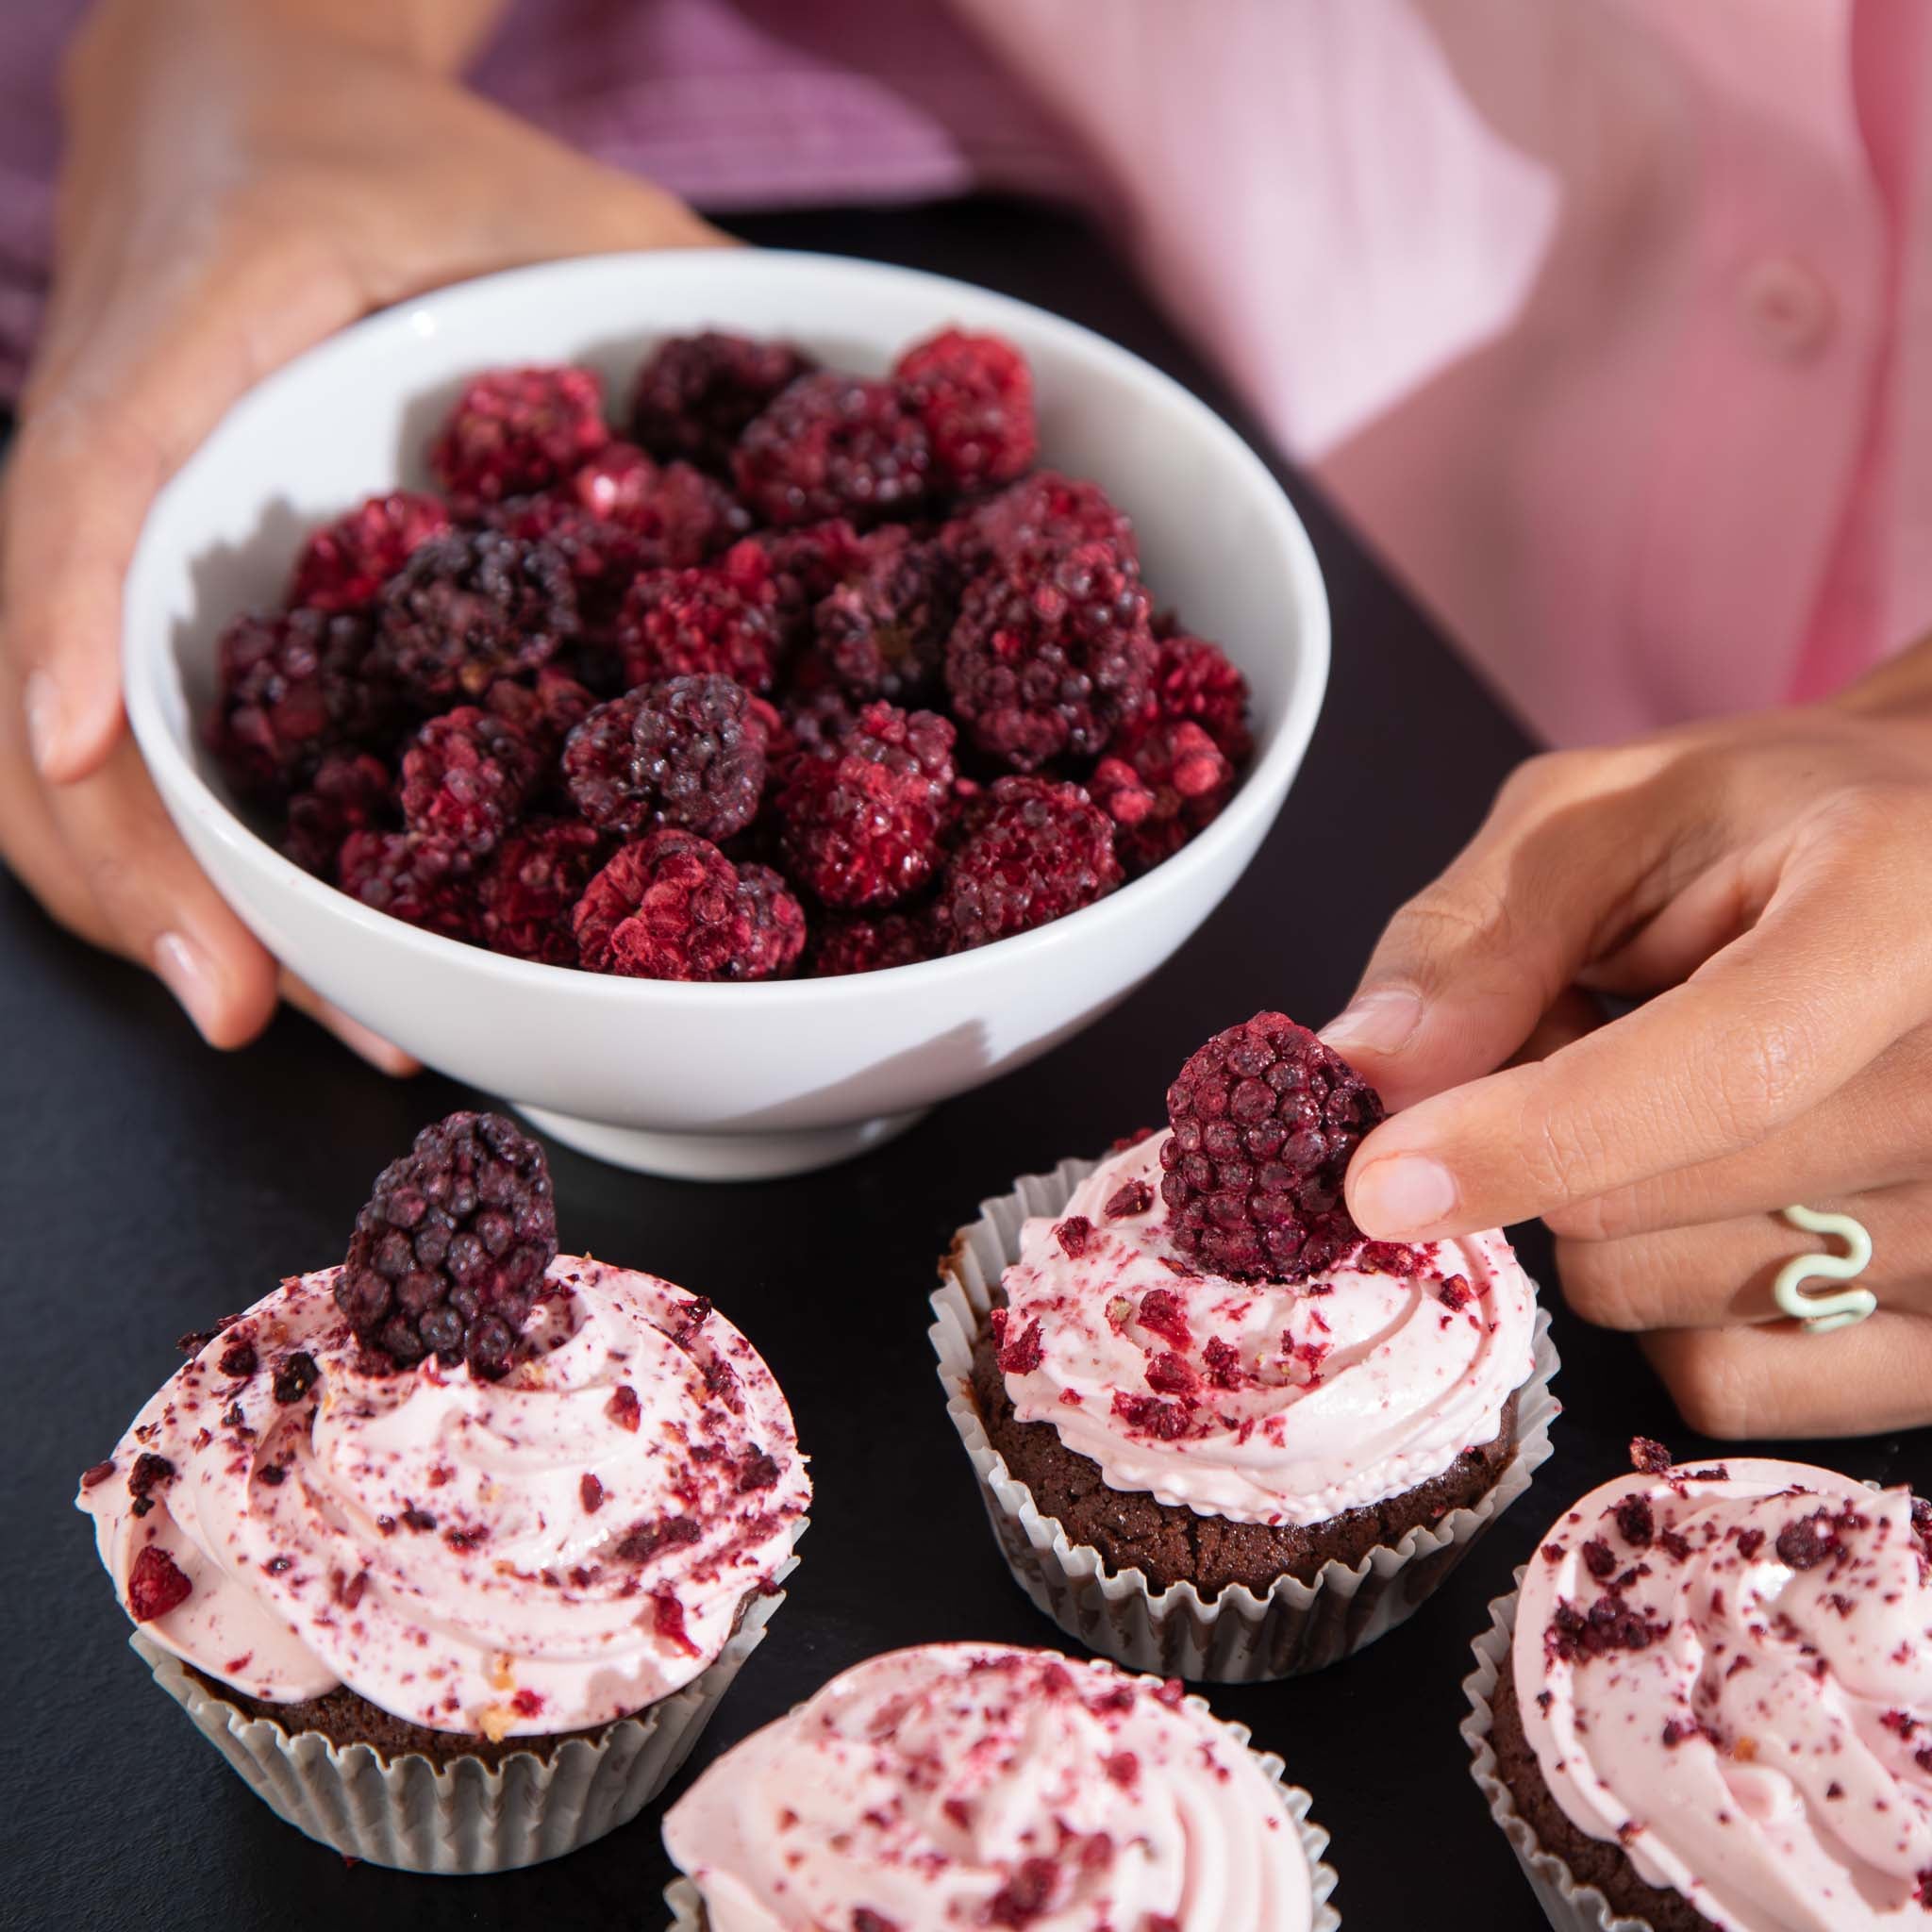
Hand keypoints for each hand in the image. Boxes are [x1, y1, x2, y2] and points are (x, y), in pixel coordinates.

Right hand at [0, 0, 720, 1063]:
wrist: (247, 102)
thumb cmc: (402, 158)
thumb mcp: (549, 200)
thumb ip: (674, 303)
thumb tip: (859, 427)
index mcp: (201, 325)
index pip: (101, 472)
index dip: (74, 612)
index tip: (84, 745)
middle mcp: (126, 449)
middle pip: (51, 675)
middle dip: (136, 853)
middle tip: (237, 997)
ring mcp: (119, 535)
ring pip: (53, 742)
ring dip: (153, 888)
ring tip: (275, 1011)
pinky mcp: (151, 590)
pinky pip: (129, 735)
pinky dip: (185, 845)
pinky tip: (289, 944)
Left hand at [1322, 652, 1931, 1438]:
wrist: (1916, 873)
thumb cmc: (1756, 832)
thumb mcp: (1599, 821)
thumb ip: (1478, 936)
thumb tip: (1365, 1072)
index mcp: (1904, 909)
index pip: (1724, 1074)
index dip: (1532, 1138)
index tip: (1378, 1180)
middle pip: (1653, 1211)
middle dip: (1533, 1144)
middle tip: (1578, 1045)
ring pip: (1666, 1303)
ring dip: (1592, 1219)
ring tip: (1659, 1106)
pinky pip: (1729, 1384)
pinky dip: (1660, 1309)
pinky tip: (1706, 1203)